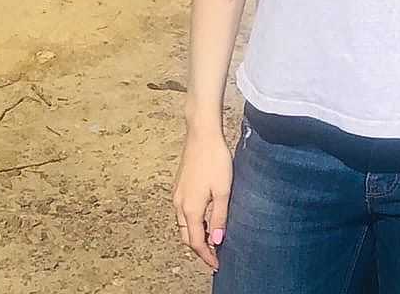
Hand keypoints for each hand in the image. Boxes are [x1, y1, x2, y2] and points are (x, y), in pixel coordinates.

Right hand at [171, 123, 233, 271]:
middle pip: (186, 236)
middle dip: (198, 248)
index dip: (206, 256)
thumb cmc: (215, 160)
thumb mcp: (222, 190)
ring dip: (194, 235)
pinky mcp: (178, 186)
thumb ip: (219, 217)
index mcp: (190, 209)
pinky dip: (191, 222)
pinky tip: (203, 218)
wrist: (201, 134)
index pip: (196, 242)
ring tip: (210, 239)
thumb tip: (217, 241)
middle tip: (213, 255)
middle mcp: (179, 205)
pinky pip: (182, 213)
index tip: (216, 264)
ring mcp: (176, 195)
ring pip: (183, 225)